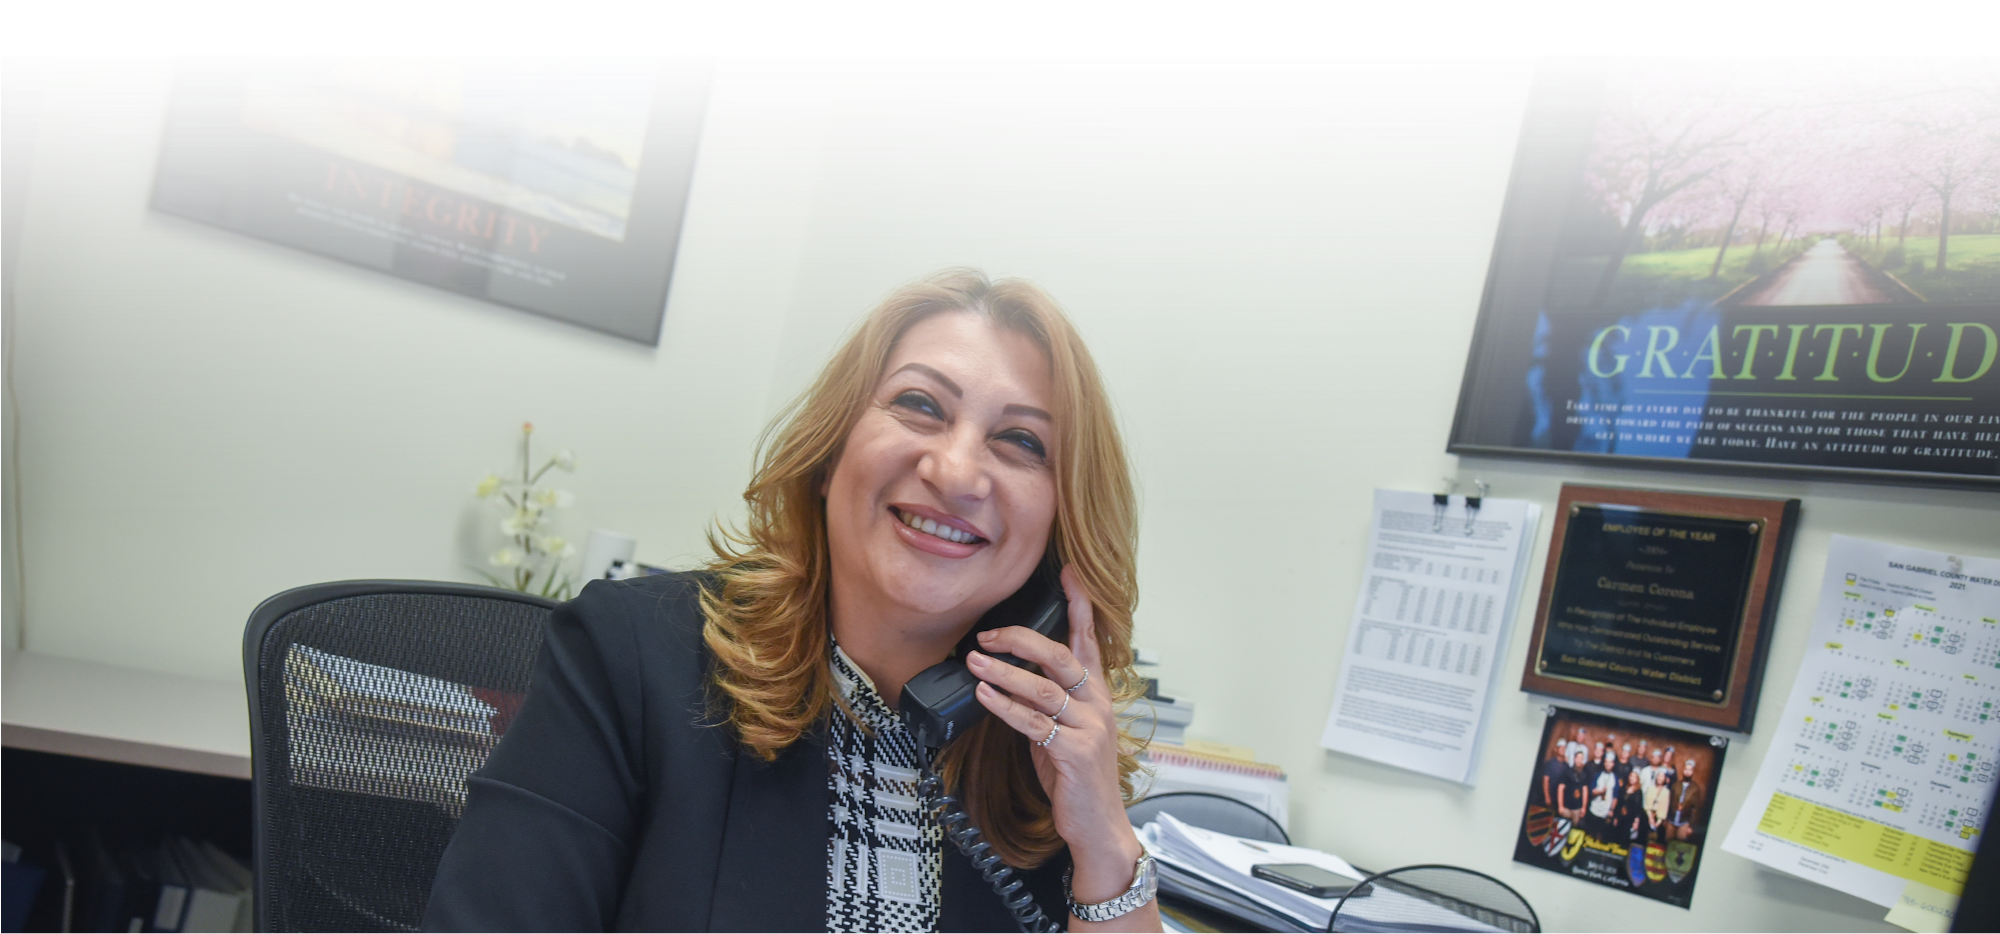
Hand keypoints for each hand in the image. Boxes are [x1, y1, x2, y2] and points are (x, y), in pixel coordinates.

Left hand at [966, 564, 1144, 906]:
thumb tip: (1008, 674)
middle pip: (1060, 656)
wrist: (1097, 824)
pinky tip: (983, 694)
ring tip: (974, 659)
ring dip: (1003, 672)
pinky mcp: (1075, 753)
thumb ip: (1044, 700)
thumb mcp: (1063, 728)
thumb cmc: (1076, 774)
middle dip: (1020, 638)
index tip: (1067, 573)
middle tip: (987, 632)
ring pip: (1043, 689)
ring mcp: (1089, 728)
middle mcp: (1097, 704)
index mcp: (1096, 693)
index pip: (1089, 639)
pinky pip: (1034, 723)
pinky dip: (1004, 706)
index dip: (1078, 604)